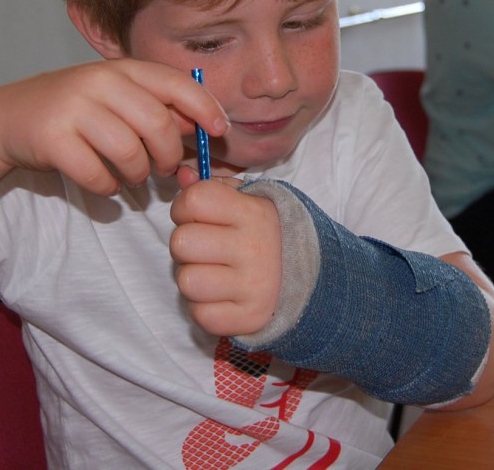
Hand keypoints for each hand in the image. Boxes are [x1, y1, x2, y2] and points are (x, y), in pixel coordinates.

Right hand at [0, 59, 226, 194]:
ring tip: (132, 176)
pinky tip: (105, 182)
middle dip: (169, 153)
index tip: (220, 130)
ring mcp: (74, 109)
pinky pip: (97, 174)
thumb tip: (206, 126)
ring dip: (138, 174)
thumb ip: (158, 108)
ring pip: (129, 152)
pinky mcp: (52, 139)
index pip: (176, 83)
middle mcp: (99, 82)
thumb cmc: (77, 111)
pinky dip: (107, 187)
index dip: (205, 108)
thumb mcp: (117, 98)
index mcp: (122, 69)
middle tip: (165, 168)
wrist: (10, 117)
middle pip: (157, 123)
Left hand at [170, 167, 281, 336]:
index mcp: (253, 212)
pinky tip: (223, 296)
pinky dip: (206, 308)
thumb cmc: (266, 234)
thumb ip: (212, 186)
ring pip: (186, 281)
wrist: (312, 278)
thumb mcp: (247, 201)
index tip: (198, 216)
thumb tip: (181, 174)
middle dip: (186, 246)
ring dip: (194, 278)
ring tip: (214, 273)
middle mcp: (254, 248)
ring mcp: (253, 286)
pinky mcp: (250, 319)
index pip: (194, 200)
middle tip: (206, 249)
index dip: (185, 207)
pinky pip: (200, 315)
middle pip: (181, 242)